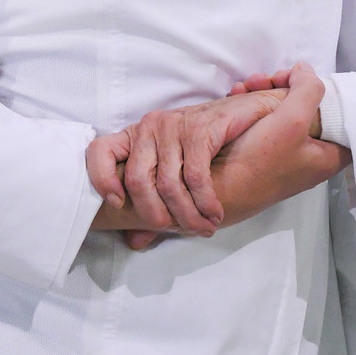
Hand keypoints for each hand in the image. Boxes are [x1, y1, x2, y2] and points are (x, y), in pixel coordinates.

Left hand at [87, 89, 287, 238]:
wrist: (255, 114)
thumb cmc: (214, 145)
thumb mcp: (180, 171)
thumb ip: (157, 204)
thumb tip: (135, 241)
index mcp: (137, 135)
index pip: (100, 151)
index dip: (101, 178)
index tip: (118, 203)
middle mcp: (150, 126)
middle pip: (137, 180)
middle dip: (157, 215)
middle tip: (179, 231)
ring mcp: (174, 125)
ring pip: (169, 184)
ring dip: (188, 215)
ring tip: (204, 228)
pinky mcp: (200, 128)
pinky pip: (195, 177)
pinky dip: (205, 203)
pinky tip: (215, 213)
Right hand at [207, 63, 348, 226]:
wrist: (213, 193)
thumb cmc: (256, 163)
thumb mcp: (292, 121)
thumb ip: (308, 90)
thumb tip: (306, 71)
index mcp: (328, 157)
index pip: (349, 122)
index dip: (336, 97)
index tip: (315, 83)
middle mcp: (311, 159)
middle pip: (314, 111)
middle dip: (294, 88)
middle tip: (274, 78)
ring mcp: (287, 157)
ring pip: (288, 113)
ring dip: (270, 93)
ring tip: (250, 84)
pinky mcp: (265, 155)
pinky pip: (268, 121)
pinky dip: (257, 105)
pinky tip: (240, 94)